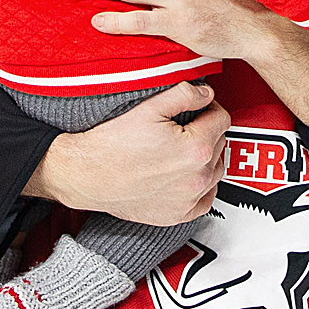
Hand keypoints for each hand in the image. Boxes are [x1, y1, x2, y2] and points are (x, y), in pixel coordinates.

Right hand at [25, 80, 229, 224]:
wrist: (86, 176)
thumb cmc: (112, 144)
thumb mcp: (149, 107)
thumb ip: (185, 94)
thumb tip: (206, 93)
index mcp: (196, 148)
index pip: (222, 119)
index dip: (210, 107)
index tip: (198, 106)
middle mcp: (198, 177)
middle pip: (220, 143)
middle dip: (207, 130)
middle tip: (184, 125)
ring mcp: (189, 200)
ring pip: (216, 170)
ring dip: (206, 156)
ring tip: (183, 147)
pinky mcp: (178, 215)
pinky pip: (206, 198)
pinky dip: (202, 185)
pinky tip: (186, 174)